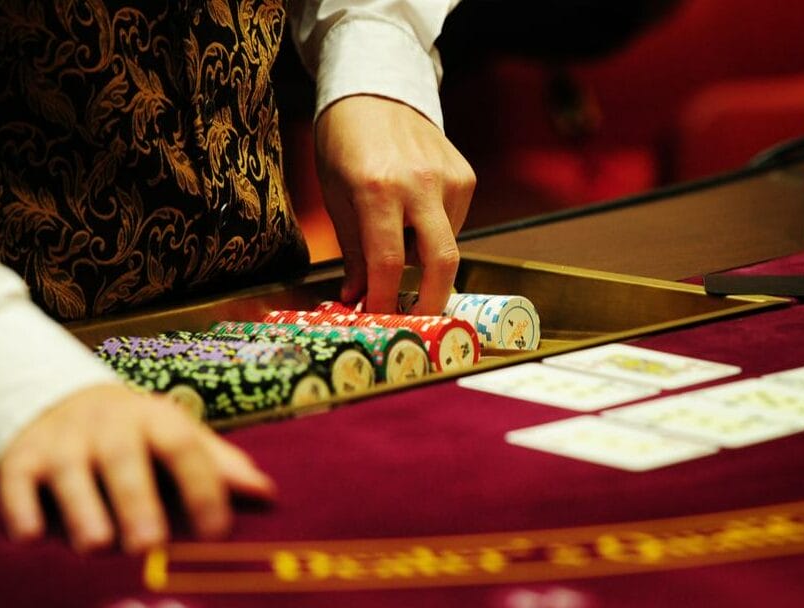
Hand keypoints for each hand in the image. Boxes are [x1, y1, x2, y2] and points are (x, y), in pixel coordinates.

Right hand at [0, 383, 274, 553]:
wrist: (59, 399)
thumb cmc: (135, 434)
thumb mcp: (178, 437)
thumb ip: (219, 466)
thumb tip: (268, 493)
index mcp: (157, 420)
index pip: (185, 448)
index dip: (203, 487)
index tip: (218, 532)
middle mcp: (109, 425)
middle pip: (125, 458)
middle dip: (137, 500)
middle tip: (149, 543)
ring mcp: (63, 441)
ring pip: (71, 472)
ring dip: (82, 507)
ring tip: (97, 545)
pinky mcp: (21, 458)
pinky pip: (17, 480)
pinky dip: (21, 507)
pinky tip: (32, 536)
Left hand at [315, 95, 475, 314]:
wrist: (375, 90)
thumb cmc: (345, 143)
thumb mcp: (336, 196)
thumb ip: (353, 251)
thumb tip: (356, 298)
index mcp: (378, 188)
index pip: (389, 262)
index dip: (385, 300)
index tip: (379, 320)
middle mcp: (420, 183)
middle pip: (442, 262)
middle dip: (432, 301)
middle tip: (418, 321)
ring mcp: (450, 177)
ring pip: (446, 243)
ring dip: (423, 256)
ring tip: (397, 231)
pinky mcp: (466, 174)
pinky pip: (453, 222)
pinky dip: (433, 231)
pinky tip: (414, 209)